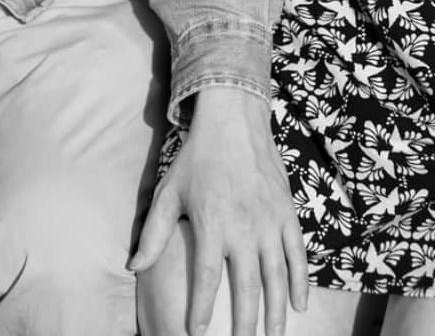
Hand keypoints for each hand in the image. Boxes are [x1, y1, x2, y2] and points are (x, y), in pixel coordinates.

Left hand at [130, 87, 308, 335]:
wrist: (234, 120)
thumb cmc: (198, 158)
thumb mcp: (169, 192)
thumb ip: (153, 232)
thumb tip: (134, 266)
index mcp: (212, 224)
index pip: (207, 279)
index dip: (202, 310)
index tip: (197, 334)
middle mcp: (244, 228)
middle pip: (248, 289)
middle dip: (246, 324)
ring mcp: (270, 222)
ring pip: (277, 278)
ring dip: (276, 312)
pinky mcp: (288, 213)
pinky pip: (298, 255)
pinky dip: (301, 282)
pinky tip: (299, 306)